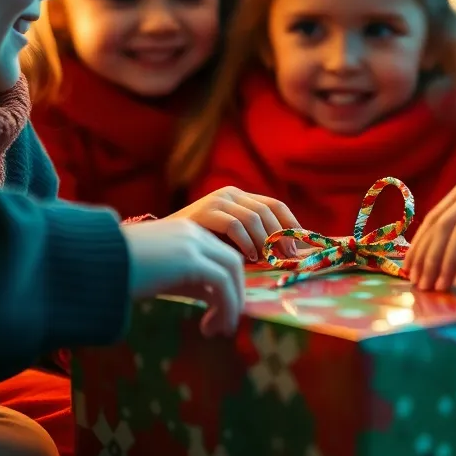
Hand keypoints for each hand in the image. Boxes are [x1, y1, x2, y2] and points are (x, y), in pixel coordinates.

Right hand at [123, 219, 245, 335]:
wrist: (92, 264)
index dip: (228, 286)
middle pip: (232, 263)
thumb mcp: (163, 276)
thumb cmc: (120, 273)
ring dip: (231, 305)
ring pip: (231, 273)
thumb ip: (192, 283)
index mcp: (186, 232)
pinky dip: (225, 307)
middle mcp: (193, 233)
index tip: (220, 314)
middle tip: (226, 324)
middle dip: (235, 295)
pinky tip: (209, 328)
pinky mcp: (188, 260)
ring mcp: (191, 244)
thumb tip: (219, 305)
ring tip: (220, 330)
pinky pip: (222, 284)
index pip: (222, 256)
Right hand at [169, 187, 299, 260]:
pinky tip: (248, 258)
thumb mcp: (227, 244)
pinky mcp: (203, 212)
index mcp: (237, 199)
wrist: (152, 249)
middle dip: (283, 235)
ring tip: (269, 260)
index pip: (274, 205)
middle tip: (290, 258)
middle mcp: (229, 194)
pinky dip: (246, 242)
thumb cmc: (191, 252)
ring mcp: (216, 200)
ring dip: (266, 241)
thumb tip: (284, 256)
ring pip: (254, 217)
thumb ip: (250, 245)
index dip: (292, 224)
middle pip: (268, 210)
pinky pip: (234, 224)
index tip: (304, 246)